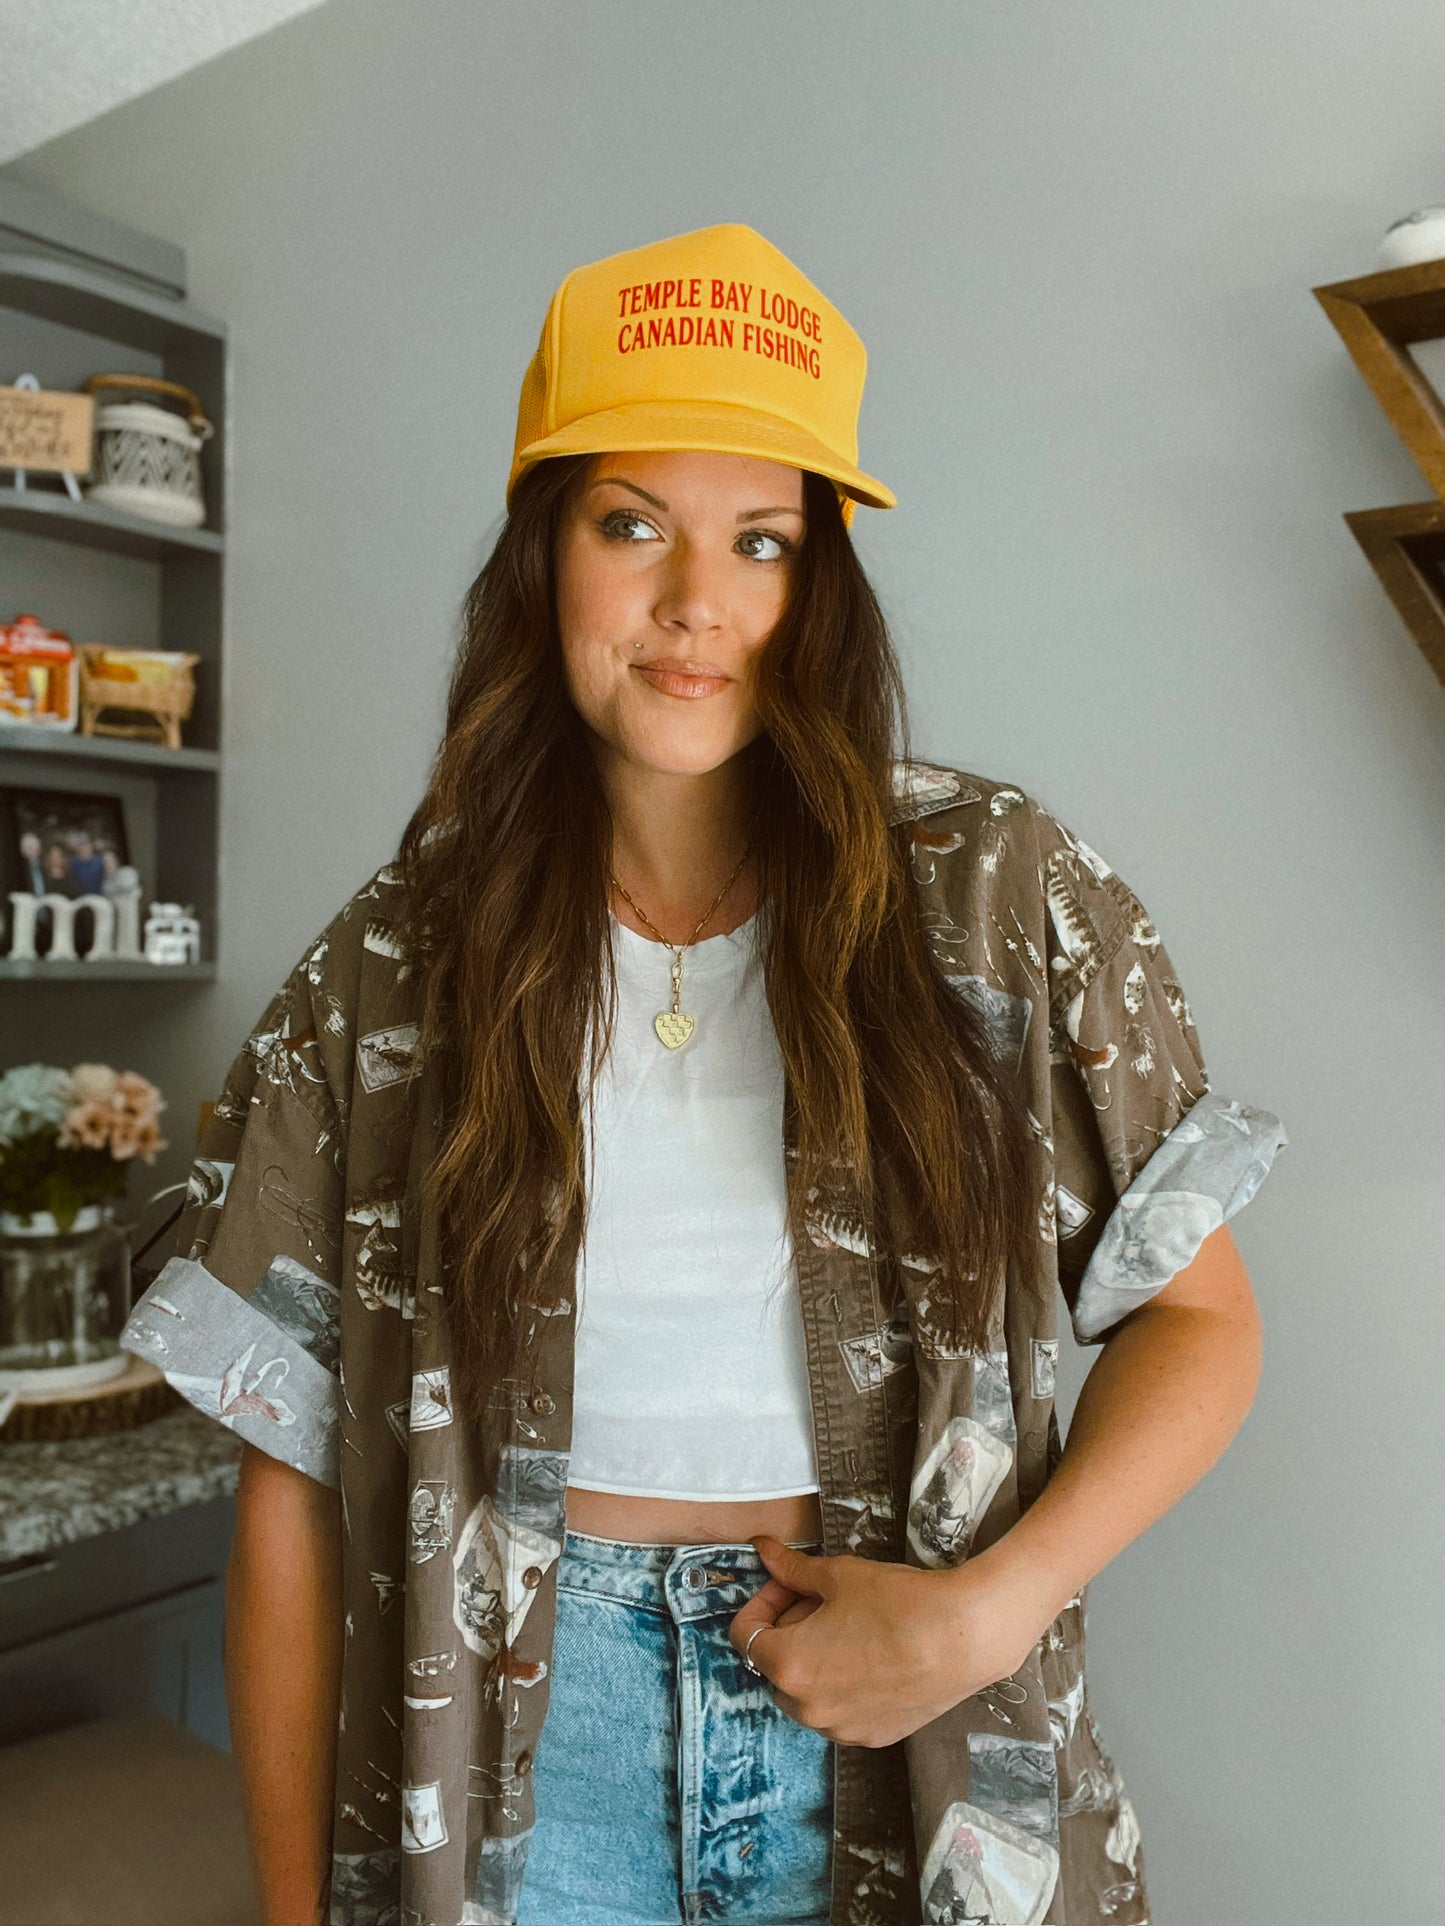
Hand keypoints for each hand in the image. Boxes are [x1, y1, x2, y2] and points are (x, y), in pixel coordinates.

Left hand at [728, 1535, 1042, 1748]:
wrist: (963, 1638)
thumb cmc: (897, 1602)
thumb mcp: (838, 1576)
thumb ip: (792, 1569)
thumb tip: (762, 1550)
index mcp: (788, 1666)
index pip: (745, 1634)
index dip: (763, 1601)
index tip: (790, 1583)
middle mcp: (807, 1708)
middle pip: (775, 1665)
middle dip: (790, 1631)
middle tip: (823, 1602)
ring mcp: (841, 1729)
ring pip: (807, 1694)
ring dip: (815, 1662)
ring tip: (851, 1630)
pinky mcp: (874, 1738)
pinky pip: (841, 1712)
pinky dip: (844, 1688)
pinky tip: (875, 1658)